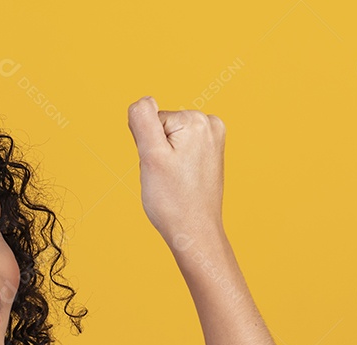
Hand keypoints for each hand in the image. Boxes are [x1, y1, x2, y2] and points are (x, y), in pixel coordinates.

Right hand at [126, 96, 226, 251]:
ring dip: (164, 157)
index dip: (146, 144)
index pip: (150, 118)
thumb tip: (143, 101)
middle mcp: (210, 124)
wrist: (193, 231)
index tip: (158, 165)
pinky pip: (180, 148)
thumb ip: (143, 120)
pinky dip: (175, 162)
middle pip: (162, 126)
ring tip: (174, 179)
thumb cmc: (172, 200)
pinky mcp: (211, 151)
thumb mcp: (150, 156)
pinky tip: (181, 179)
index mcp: (196, 121)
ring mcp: (213, 138)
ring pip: (169, 138)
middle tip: (165, 175)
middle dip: (156, 149)